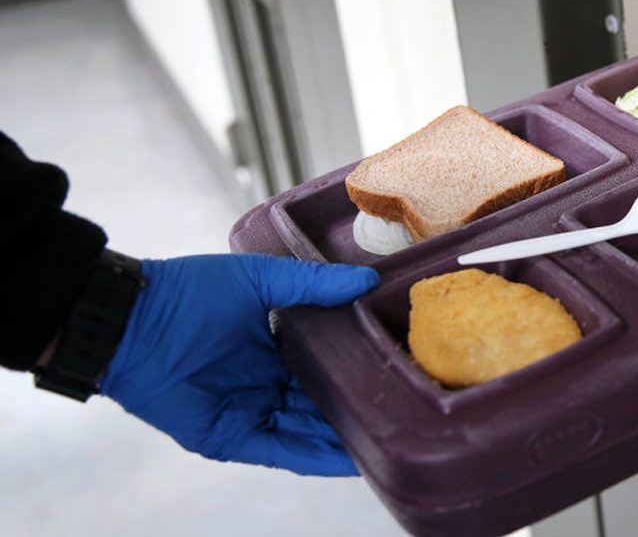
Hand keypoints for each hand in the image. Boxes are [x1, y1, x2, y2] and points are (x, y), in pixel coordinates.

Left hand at [100, 254, 378, 475]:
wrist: (130, 320)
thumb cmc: (186, 293)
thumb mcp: (258, 280)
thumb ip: (312, 284)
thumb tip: (367, 281)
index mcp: (274, 346)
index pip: (325, 366)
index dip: (357, 370)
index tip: (395, 371)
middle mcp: (266, 383)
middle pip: (321, 404)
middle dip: (357, 410)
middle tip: (404, 411)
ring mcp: (250, 413)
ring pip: (308, 432)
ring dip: (344, 438)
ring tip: (391, 440)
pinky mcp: (231, 437)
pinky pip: (283, 452)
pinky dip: (317, 458)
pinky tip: (352, 459)